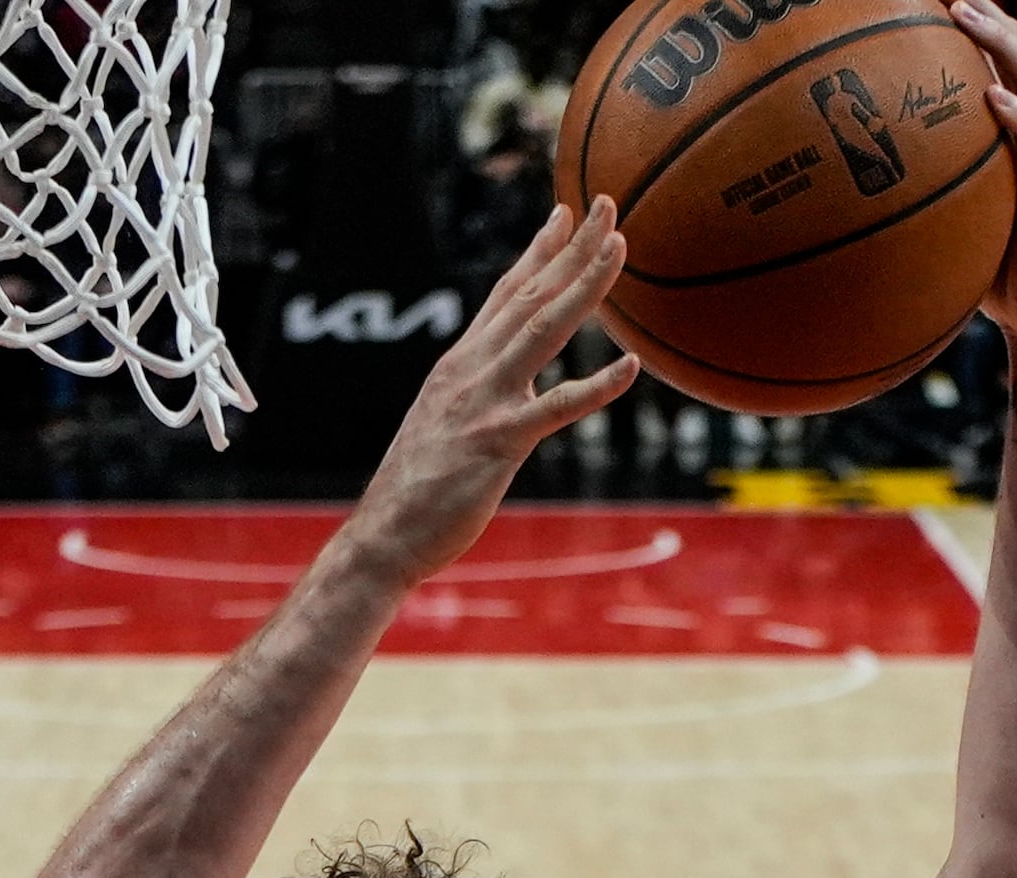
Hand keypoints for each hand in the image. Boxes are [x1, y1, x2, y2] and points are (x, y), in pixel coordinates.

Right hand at [345, 200, 638, 585]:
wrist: (384, 534)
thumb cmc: (416, 490)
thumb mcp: (447, 426)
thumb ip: (475, 397)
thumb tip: (503, 390)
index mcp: (460, 365)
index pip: (504, 295)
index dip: (537, 252)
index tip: (564, 214)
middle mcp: (471, 370)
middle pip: (529, 296)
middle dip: (570, 248)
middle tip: (608, 205)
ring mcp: (485, 402)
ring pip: (543, 330)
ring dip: (584, 286)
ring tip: (619, 248)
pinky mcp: (498, 442)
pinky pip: (556, 408)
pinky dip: (596, 386)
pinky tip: (632, 366)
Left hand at [949, 3, 1016, 355]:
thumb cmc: (993, 283)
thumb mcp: (948, 231)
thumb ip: (915, 204)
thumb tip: (845, 202)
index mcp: (1015, 141)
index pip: (1001, 67)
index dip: (977, 31)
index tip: (934, 5)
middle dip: (989, 16)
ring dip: (1002, 43)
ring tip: (966, 15)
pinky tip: (992, 97)